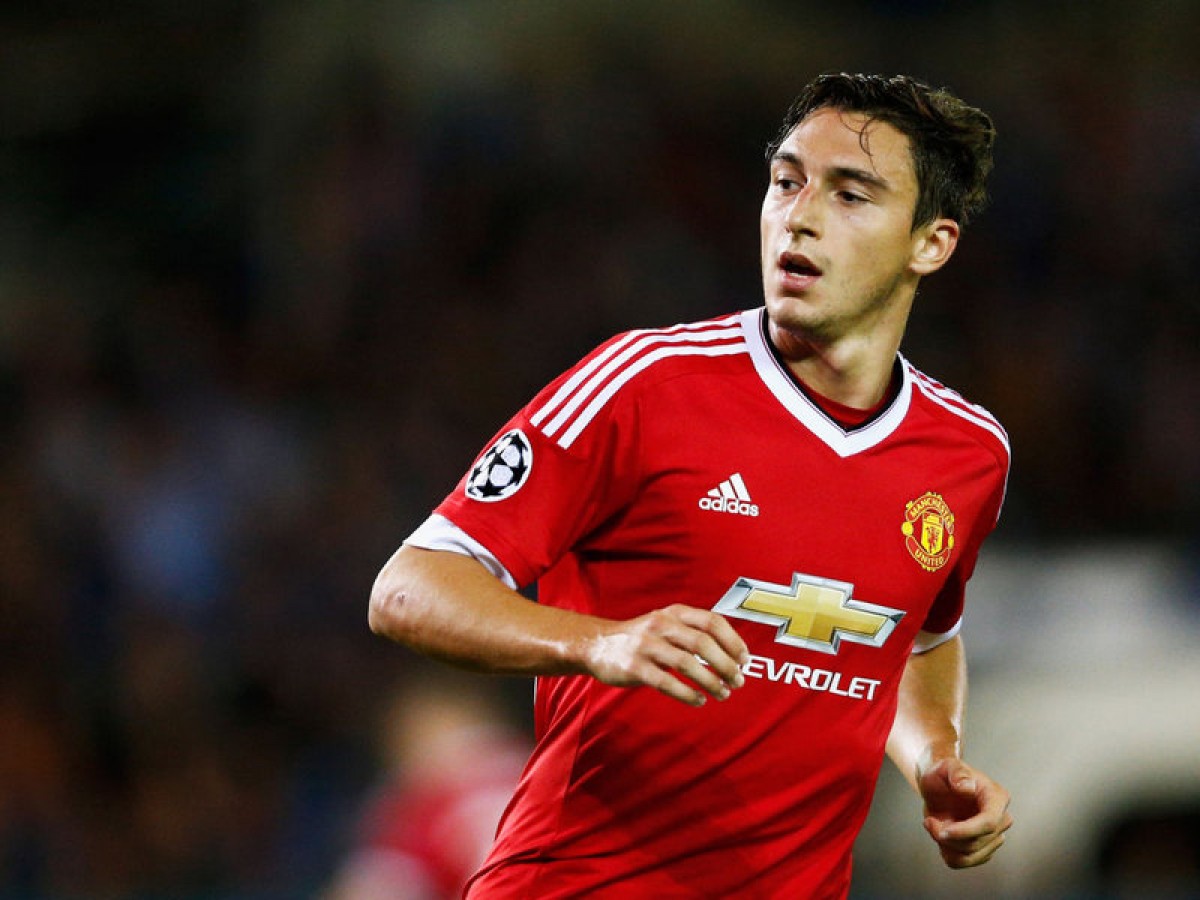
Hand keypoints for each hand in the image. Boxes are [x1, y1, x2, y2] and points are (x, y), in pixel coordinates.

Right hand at [582, 604, 748, 706]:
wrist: (597, 644)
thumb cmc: (642, 637)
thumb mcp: (667, 623)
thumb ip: (694, 632)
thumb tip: (733, 655)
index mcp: (674, 612)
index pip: (712, 621)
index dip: (733, 642)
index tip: (745, 660)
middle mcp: (661, 624)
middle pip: (703, 643)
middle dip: (726, 665)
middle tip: (738, 682)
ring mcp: (646, 645)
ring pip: (687, 664)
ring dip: (710, 682)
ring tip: (723, 694)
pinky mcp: (634, 667)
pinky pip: (667, 682)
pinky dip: (687, 694)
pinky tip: (698, 701)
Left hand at [917, 756, 1011, 867]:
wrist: (939, 785)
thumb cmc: (945, 773)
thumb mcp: (947, 766)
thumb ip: (957, 773)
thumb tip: (967, 788)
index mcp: (997, 798)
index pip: (989, 823)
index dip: (967, 831)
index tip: (943, 831)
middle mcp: (1001, 820)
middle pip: (976, 843)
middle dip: (947, 836)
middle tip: (929, 821)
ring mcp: (993, 837)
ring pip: (969, 856)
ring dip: (944, 845)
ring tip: (933, 825)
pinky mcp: (982, 849)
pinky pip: (962, 861)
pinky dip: (946, 852)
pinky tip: (940, 834)